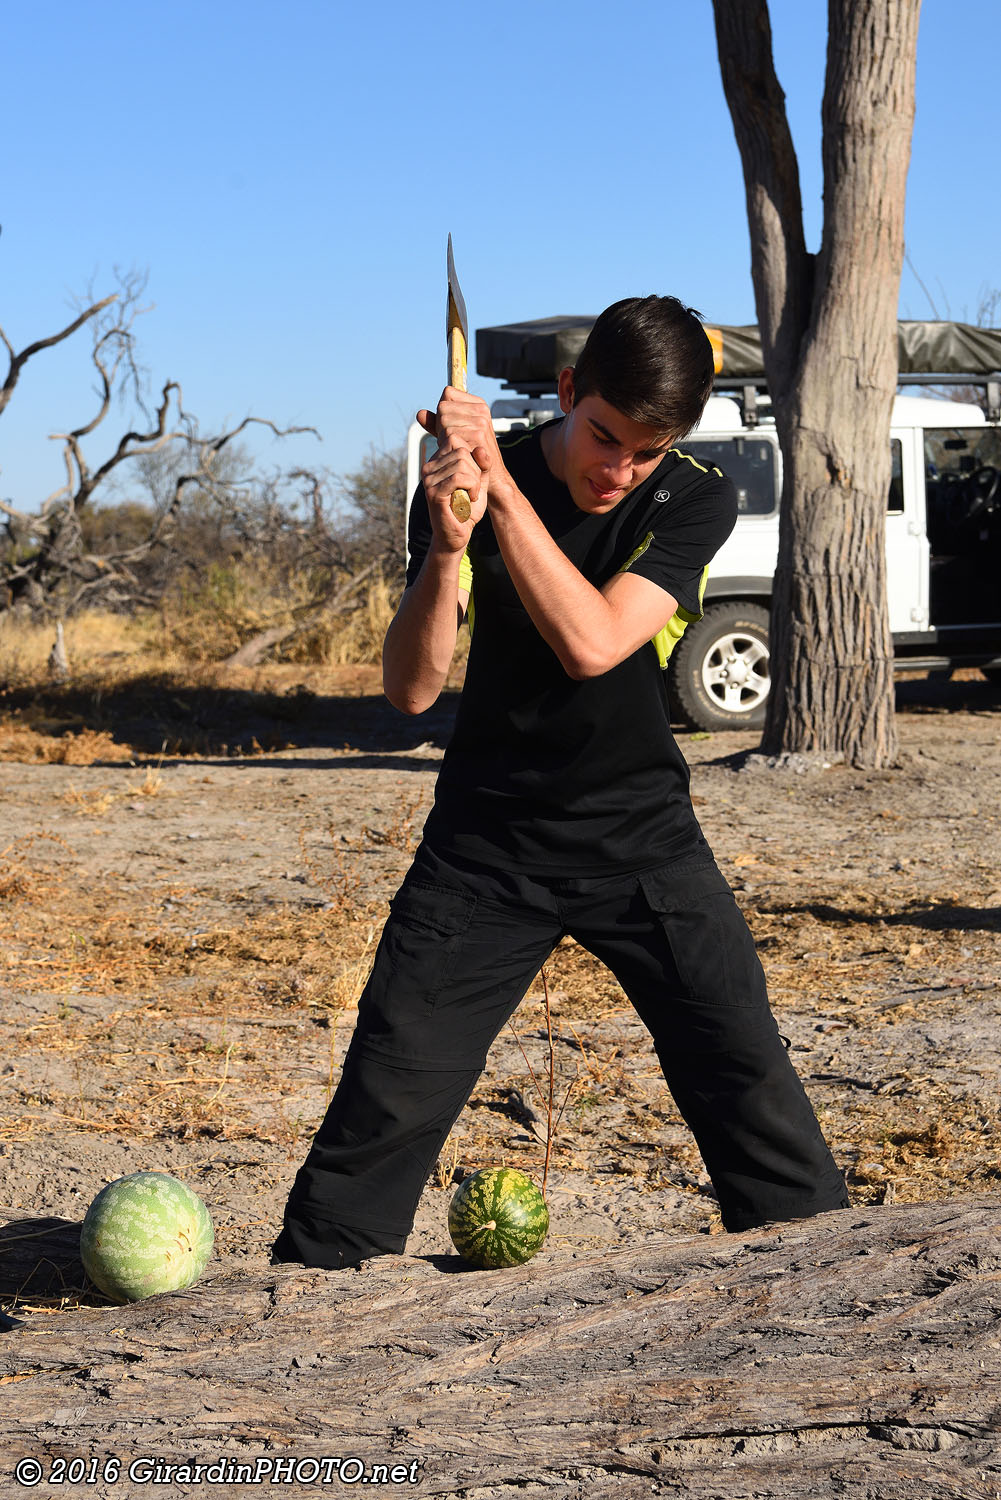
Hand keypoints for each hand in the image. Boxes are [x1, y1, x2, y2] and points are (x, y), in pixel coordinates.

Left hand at [417, 387, 513, 503]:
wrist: (490, 476)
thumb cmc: (470, 454)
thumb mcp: (454, 434)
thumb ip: (436, 423)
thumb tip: (420, 414)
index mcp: (478, 404)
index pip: (447, 394)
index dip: (443, 410)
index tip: (450, 425)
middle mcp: (481, 410)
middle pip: (443, 408)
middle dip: (441, 424)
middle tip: (452, 440)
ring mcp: (480, 422)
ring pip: (444, 421)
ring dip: (444, 436)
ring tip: (456, 447)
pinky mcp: (477, 436)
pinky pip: (448, 433)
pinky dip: (448, 444)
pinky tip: (456, 452)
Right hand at [421, 441, 486, 551]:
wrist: (457, 536)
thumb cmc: (467, 510)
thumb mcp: (479, 481)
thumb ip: (482, 464)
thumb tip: (480, 448)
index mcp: (436, 461)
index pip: (457, 439)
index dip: (473, 457)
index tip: (474, 477)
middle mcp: (429, 467)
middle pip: (462, 450)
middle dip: (476, 470)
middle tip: (474, 489)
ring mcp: (429, 479)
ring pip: (463, 463)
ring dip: (475, 481)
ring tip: (470, 496)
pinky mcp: (433, 492)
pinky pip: (459, 477)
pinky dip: (472, 488)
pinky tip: (469, 500)